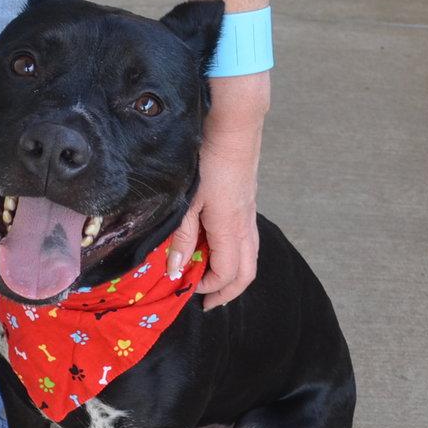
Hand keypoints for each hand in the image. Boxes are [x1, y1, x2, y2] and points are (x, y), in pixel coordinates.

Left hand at [166, 72, 269, 308]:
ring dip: (234, 273)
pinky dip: (236, 254)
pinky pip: (248, 239)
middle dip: (228, 291)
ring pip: (250, 256)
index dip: (209, 288)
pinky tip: (217, 247)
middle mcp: (245, 225)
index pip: (227, 273)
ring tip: (211, 279)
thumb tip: (176, 270)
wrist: (233, 126)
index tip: (187, 289)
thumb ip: (181, 237)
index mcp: (229, 228)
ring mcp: (250, 213)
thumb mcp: (186, 201)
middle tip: (207, 301)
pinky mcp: (248, 202)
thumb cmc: (206, 159)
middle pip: (247, 272)